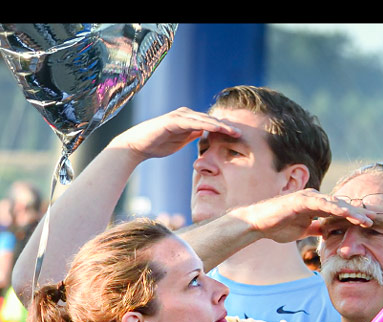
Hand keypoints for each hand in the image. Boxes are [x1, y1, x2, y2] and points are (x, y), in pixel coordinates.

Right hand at [110, 107, 240, 161]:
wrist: (137, 146)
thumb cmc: (157, 144)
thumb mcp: (180, 141)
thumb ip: (192, 136)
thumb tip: (205, 137)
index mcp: (189, 121)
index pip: (211, 124)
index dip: (225, 130)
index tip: (240, 137)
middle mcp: (186, 115)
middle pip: (212, 120)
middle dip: (228, 126)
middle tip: (244, 132)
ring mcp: (180, 116)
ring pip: (206, 119)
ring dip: (222, 125)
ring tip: (236, 131)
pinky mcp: (174, 120)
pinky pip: (194, 122)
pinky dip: (207, 125)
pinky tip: (219, 128)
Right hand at [235, 189, 373, 243]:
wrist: (258, 223)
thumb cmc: (277, 225)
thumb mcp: (302, 229)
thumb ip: (315, 228)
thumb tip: (326, 232)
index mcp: (316, 206)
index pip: (339, 211)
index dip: (354, 216)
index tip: (369, 223)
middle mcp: (314, 198)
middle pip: (341, 205)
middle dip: (359, 212)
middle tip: (375, 219)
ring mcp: (308, 197)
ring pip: (335, 203)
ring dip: (352, 211)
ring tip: (366, 219)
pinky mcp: (301, 199)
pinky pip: (322, 203)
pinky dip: (335, 208)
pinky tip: (347, 212)